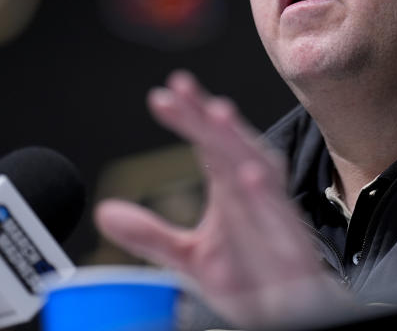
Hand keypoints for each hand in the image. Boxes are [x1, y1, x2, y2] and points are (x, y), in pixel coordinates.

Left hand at [94, 70, 353, 327]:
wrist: (291, 313)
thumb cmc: (251, 278)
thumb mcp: (190, 257)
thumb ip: (151, 233)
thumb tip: (103, 212)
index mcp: (231, 190)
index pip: (208, 145)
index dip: (189, 117)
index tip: (163, 94)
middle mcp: (253, 194)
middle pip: (229, 146)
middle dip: (206, 117)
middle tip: (181, 89)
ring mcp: (274, 217)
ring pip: (259, 169)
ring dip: (239, 142)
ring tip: (217, 114)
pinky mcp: (293, 247)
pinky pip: (282, 217)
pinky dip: (268, 197)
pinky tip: (251, 177)